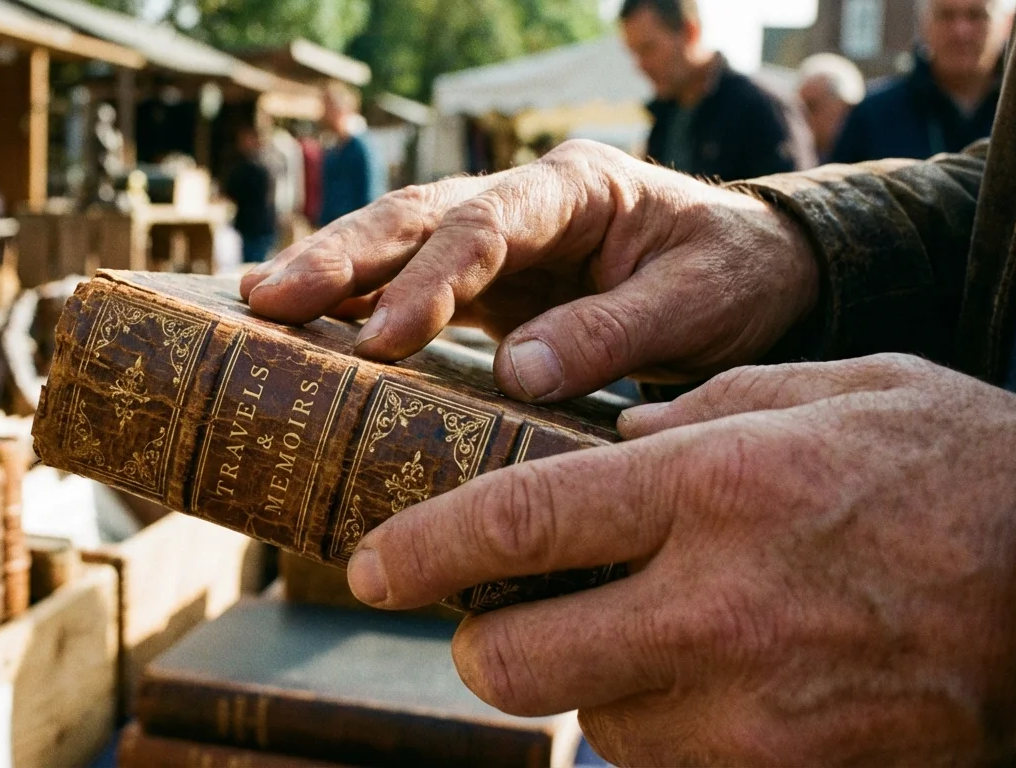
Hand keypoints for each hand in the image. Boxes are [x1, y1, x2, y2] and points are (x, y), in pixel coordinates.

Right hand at [240, 140, 818, 400]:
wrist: (757, 275)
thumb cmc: (736, 278)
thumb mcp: (700, 304)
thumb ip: (615, 332)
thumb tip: (519, 374)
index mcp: (577, 187)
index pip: (487, 220)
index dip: (430, 276)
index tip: (383, 336)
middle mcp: (524, 202)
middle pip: (418, 216)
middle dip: (341, 255)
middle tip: (269, 298)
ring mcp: (501, 241)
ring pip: (400, 243)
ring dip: (330, 273)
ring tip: (257, 304)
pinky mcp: (490, 285)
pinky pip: (411, 285)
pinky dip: (356, 303)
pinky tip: (302, 325)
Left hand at [345, 354, 1015, 764]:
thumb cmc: (956, 472)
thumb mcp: (828, 394)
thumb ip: (701, 413)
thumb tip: (613, 442)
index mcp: (712, 489)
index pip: (514, 525)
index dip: (418, 551)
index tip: (366, 567)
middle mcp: (715, 607)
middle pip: (514, 664)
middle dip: (484, 650)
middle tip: (498, 623)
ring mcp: (754, 714)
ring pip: (595, 729)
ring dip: (594, 690)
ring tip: (653, 639)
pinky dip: (669, 734)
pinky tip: (718, 687)